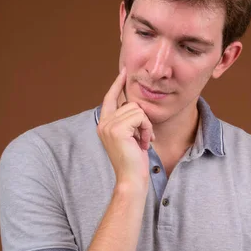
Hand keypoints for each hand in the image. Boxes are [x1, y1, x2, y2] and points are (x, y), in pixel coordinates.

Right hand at [97, 67, 155, 186]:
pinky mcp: (118, 129)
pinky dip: (147, 130)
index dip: (117, 84)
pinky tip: (144, 143)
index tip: (124, 71)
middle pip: (130, 103)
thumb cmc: (133, 161)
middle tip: (143, 139)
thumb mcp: (130, 136)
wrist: (131, 178)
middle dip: (143, 120)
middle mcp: (103, 123)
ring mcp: (109, 126)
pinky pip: (141, 117)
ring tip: (142, 142)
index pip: (110, 98)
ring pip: (137, 110)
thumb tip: (134, 103)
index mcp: (104, 124)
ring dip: (146, 127)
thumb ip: (128, 120)